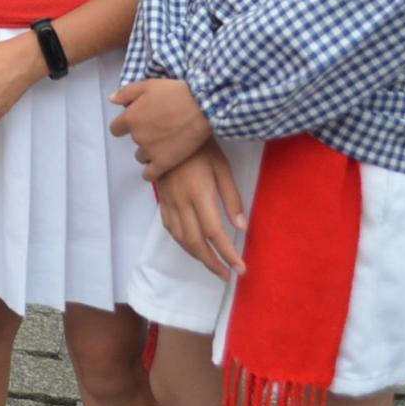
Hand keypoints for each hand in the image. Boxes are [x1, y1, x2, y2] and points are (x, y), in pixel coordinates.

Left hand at [110, 78, 212, 180]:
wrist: (201, 107)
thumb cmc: (175, 93)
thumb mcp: (148, 85)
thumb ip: (126, 93)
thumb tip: (112, 99)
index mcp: (130, 118)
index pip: (116, 129)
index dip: (124, 126)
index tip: (136, 123)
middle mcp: (137, 136)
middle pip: (133, 141)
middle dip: (142, 135)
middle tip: (158, 128)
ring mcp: (150, 151)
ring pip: (141, 156)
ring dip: (149, 151)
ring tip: (164, 143)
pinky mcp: (164, 163)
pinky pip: (150, 175)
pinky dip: (152, 172)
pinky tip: (158, 166)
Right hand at [155, 144, 247, 280]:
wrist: (170, 130)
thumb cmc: (202, 146)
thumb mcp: (222, 167)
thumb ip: (232, 197)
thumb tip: (241, 227)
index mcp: (199, 194)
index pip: (214, 233)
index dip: (227, 254)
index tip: (240, 268)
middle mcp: (182, 202)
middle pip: (195, 242)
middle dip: (212, 263)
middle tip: (226, 275)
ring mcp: (169, 201)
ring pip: (181, 238)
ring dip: (197, 256)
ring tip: (212, 265)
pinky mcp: (163, 199)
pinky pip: (170, 227)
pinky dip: (182, 242)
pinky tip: (192, 245)